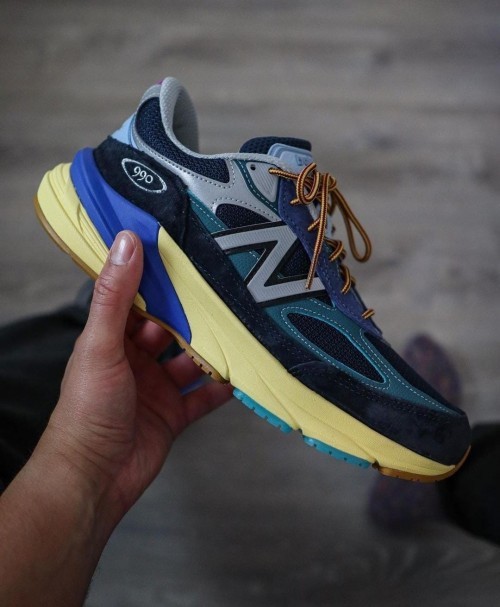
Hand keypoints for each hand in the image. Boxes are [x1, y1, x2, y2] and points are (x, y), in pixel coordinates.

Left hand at [41, 230, 231, 523]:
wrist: (95, 478)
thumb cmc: (87, 410)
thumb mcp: (101, 344)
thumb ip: (116, 296)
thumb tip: (126, 242)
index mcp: (111, 339)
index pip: (138, 299)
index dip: (158, 278)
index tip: (184, 253)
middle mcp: (135, 360)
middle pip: (171, 328)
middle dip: (194, 313)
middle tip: (224, 289)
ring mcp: (156, 388)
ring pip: (192, 360)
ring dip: (213, 349)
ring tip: (241, 328)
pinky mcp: (174, 414)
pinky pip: (204, 395)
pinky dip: (223, 386)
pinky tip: (243, 373)